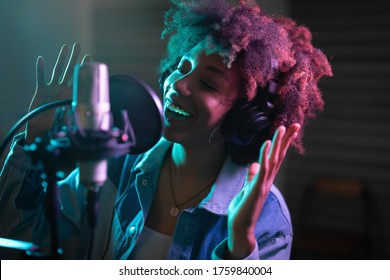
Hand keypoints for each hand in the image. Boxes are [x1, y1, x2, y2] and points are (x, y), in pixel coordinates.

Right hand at [25, 43, 90, 143]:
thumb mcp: (72, 117)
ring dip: (62, 58)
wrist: (42, 129)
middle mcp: (63, 88)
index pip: (79, 79)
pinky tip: (41, 59)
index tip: (90, 57)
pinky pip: (40, 78)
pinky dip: (40, 69)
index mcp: (71, 94)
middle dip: (74, 58)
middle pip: (70, 70)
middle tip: (78, 45)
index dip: (84, 68)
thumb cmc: (57, 125)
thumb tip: (96, 115)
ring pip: (57, 70)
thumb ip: (81, 112)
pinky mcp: (41, 91)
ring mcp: (52, 88)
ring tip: (66, 47)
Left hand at [226, 123, 299, 258]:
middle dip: (287, 140)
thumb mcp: (246, 190)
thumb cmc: (243, 210)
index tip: (288, 130)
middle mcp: (267, 180)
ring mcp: (264, 184)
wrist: (240, 227)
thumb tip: (253, 165)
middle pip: (279, 156)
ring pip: (273, 160)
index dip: (282, 144)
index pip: (276, 158)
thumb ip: (251, 177)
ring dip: (278, 144)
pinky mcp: (257, 188)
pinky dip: (264, 155)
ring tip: (282, 128)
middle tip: (295, 124)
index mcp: (265, 179)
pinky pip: (262, 169)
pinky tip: (266, 143)